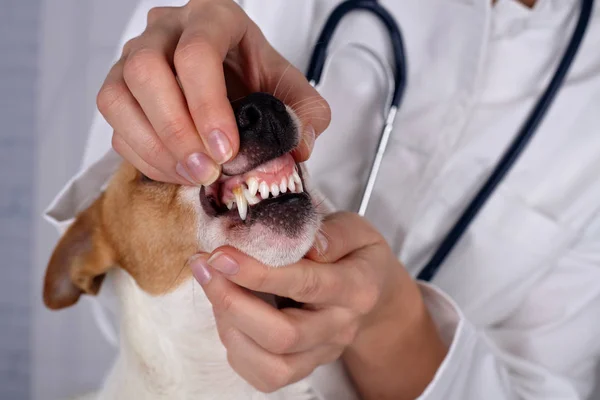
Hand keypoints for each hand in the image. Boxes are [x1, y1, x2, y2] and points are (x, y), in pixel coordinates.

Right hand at [97, 0, 328, 184]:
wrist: (233, 82)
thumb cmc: (258, 79)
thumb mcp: (293, 91)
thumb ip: (307, 113)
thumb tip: (298, 147)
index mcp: (212, 17)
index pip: (196, 52)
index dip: (207, 106)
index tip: (227, 150)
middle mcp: (165, 29)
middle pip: (146, 70)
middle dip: (176, 130)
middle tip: (208, 170)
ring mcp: (134, 56)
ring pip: (117, 96)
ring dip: (154, 146)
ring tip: (193, 175)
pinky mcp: (121, 89)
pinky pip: (115, 124)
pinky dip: (144, 156)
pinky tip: (178, 171)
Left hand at [190, 212, 446, 397]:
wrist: (372, 291)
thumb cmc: (355, 255)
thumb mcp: (356, 230)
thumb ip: (334, 233)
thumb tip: (306, 244)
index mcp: (356, 288)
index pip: (305, 284)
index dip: (258, 272)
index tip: (221, 254)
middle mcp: (340, 328)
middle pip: (283, 336)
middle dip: (232, 302)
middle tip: (206, 267)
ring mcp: (321, 353)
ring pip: (270, 365)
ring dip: (229, 326)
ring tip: (215, 287)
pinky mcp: (304, 368)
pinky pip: (264, 377)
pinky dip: (236, 348)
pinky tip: (229, 314)